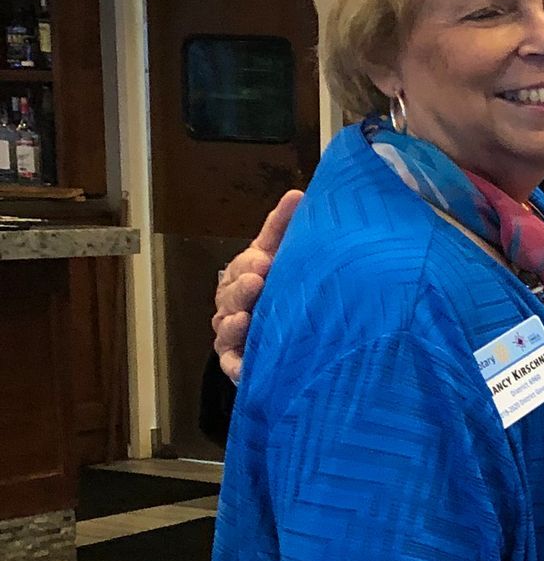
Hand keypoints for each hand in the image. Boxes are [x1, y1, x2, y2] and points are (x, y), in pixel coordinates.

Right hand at [212, 189, 301, 384]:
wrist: (281, 338)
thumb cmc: (278, 289)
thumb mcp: (280, 255)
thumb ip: (283, 228)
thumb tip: (297, 194)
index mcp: (244, 275)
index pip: (244, 264)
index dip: (251, 262)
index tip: (265, 259)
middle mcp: (233, 303)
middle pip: (232, 294)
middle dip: (242, 288)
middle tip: (258, 281)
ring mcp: (233, 334)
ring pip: (228, 327)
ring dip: (234, 323)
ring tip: (244, 318)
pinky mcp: (238, 363)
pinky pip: (233, 365)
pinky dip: (237, 366)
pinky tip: (244, 366)